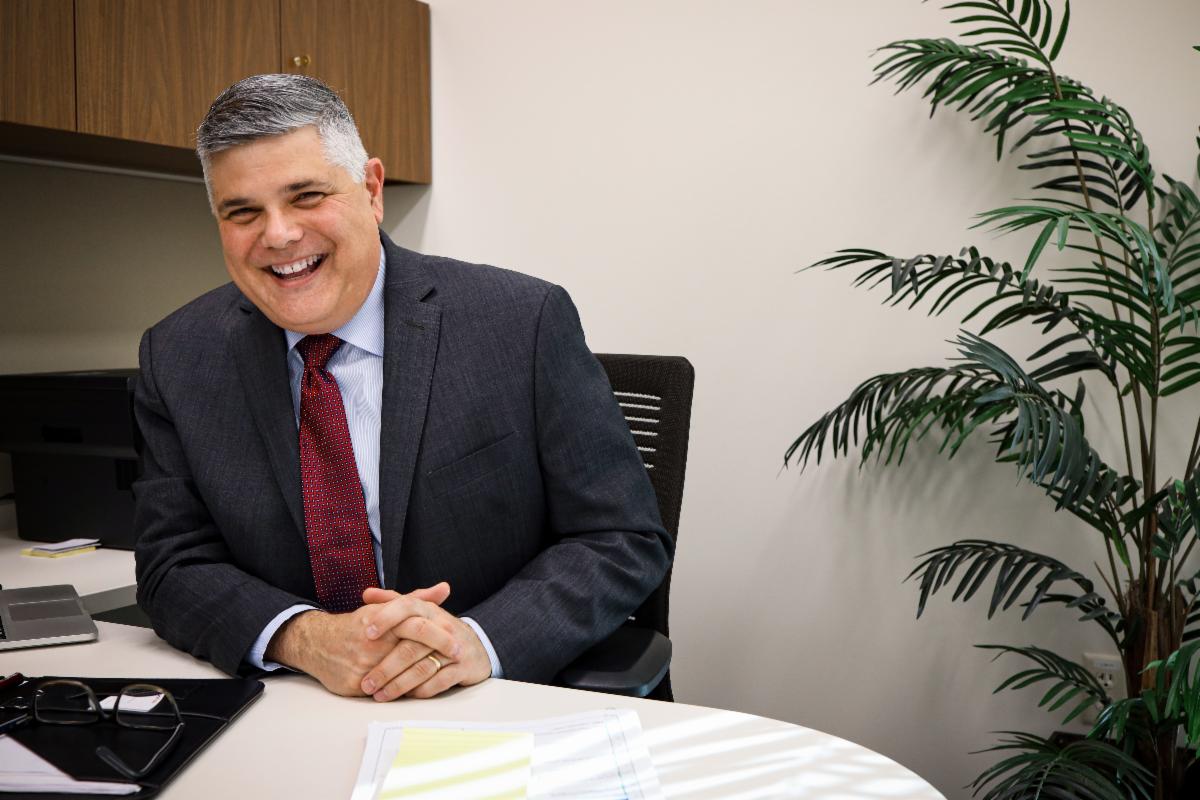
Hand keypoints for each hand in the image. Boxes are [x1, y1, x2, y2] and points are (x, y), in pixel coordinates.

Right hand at [264, 583, 452, 696]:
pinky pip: (384, 691)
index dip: (440, 635)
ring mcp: (362, 663)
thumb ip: (417, 599)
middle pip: (411, 651)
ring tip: (441, 676)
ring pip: (400, 675)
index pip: (416, 626)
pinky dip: (402, 692)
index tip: (458, 643)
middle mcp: (372, 641)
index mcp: (381, 619)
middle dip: (437, 656)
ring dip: (423, 677)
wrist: (317, 644)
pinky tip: (417, 690)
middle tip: (459, 658)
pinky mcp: (353, 684)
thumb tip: (445, 588)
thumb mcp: (385, 608)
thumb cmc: (358, 626)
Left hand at [358, 586, 492, 700]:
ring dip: (399, 685)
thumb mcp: (419, 612)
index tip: (367, 634)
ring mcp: (454, 649)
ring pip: (423, 668)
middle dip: (385, 668)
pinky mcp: (463, 668)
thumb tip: (367, 593)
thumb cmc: (438, 630)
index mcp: (428, 610)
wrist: (475, 647)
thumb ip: (392, 602)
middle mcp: (442, 627)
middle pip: (410, 647)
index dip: (386, 618)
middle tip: (366, 683)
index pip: (406, 607)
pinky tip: (406, 696)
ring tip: (380, 695)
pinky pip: (439, 682)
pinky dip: (421, 691)